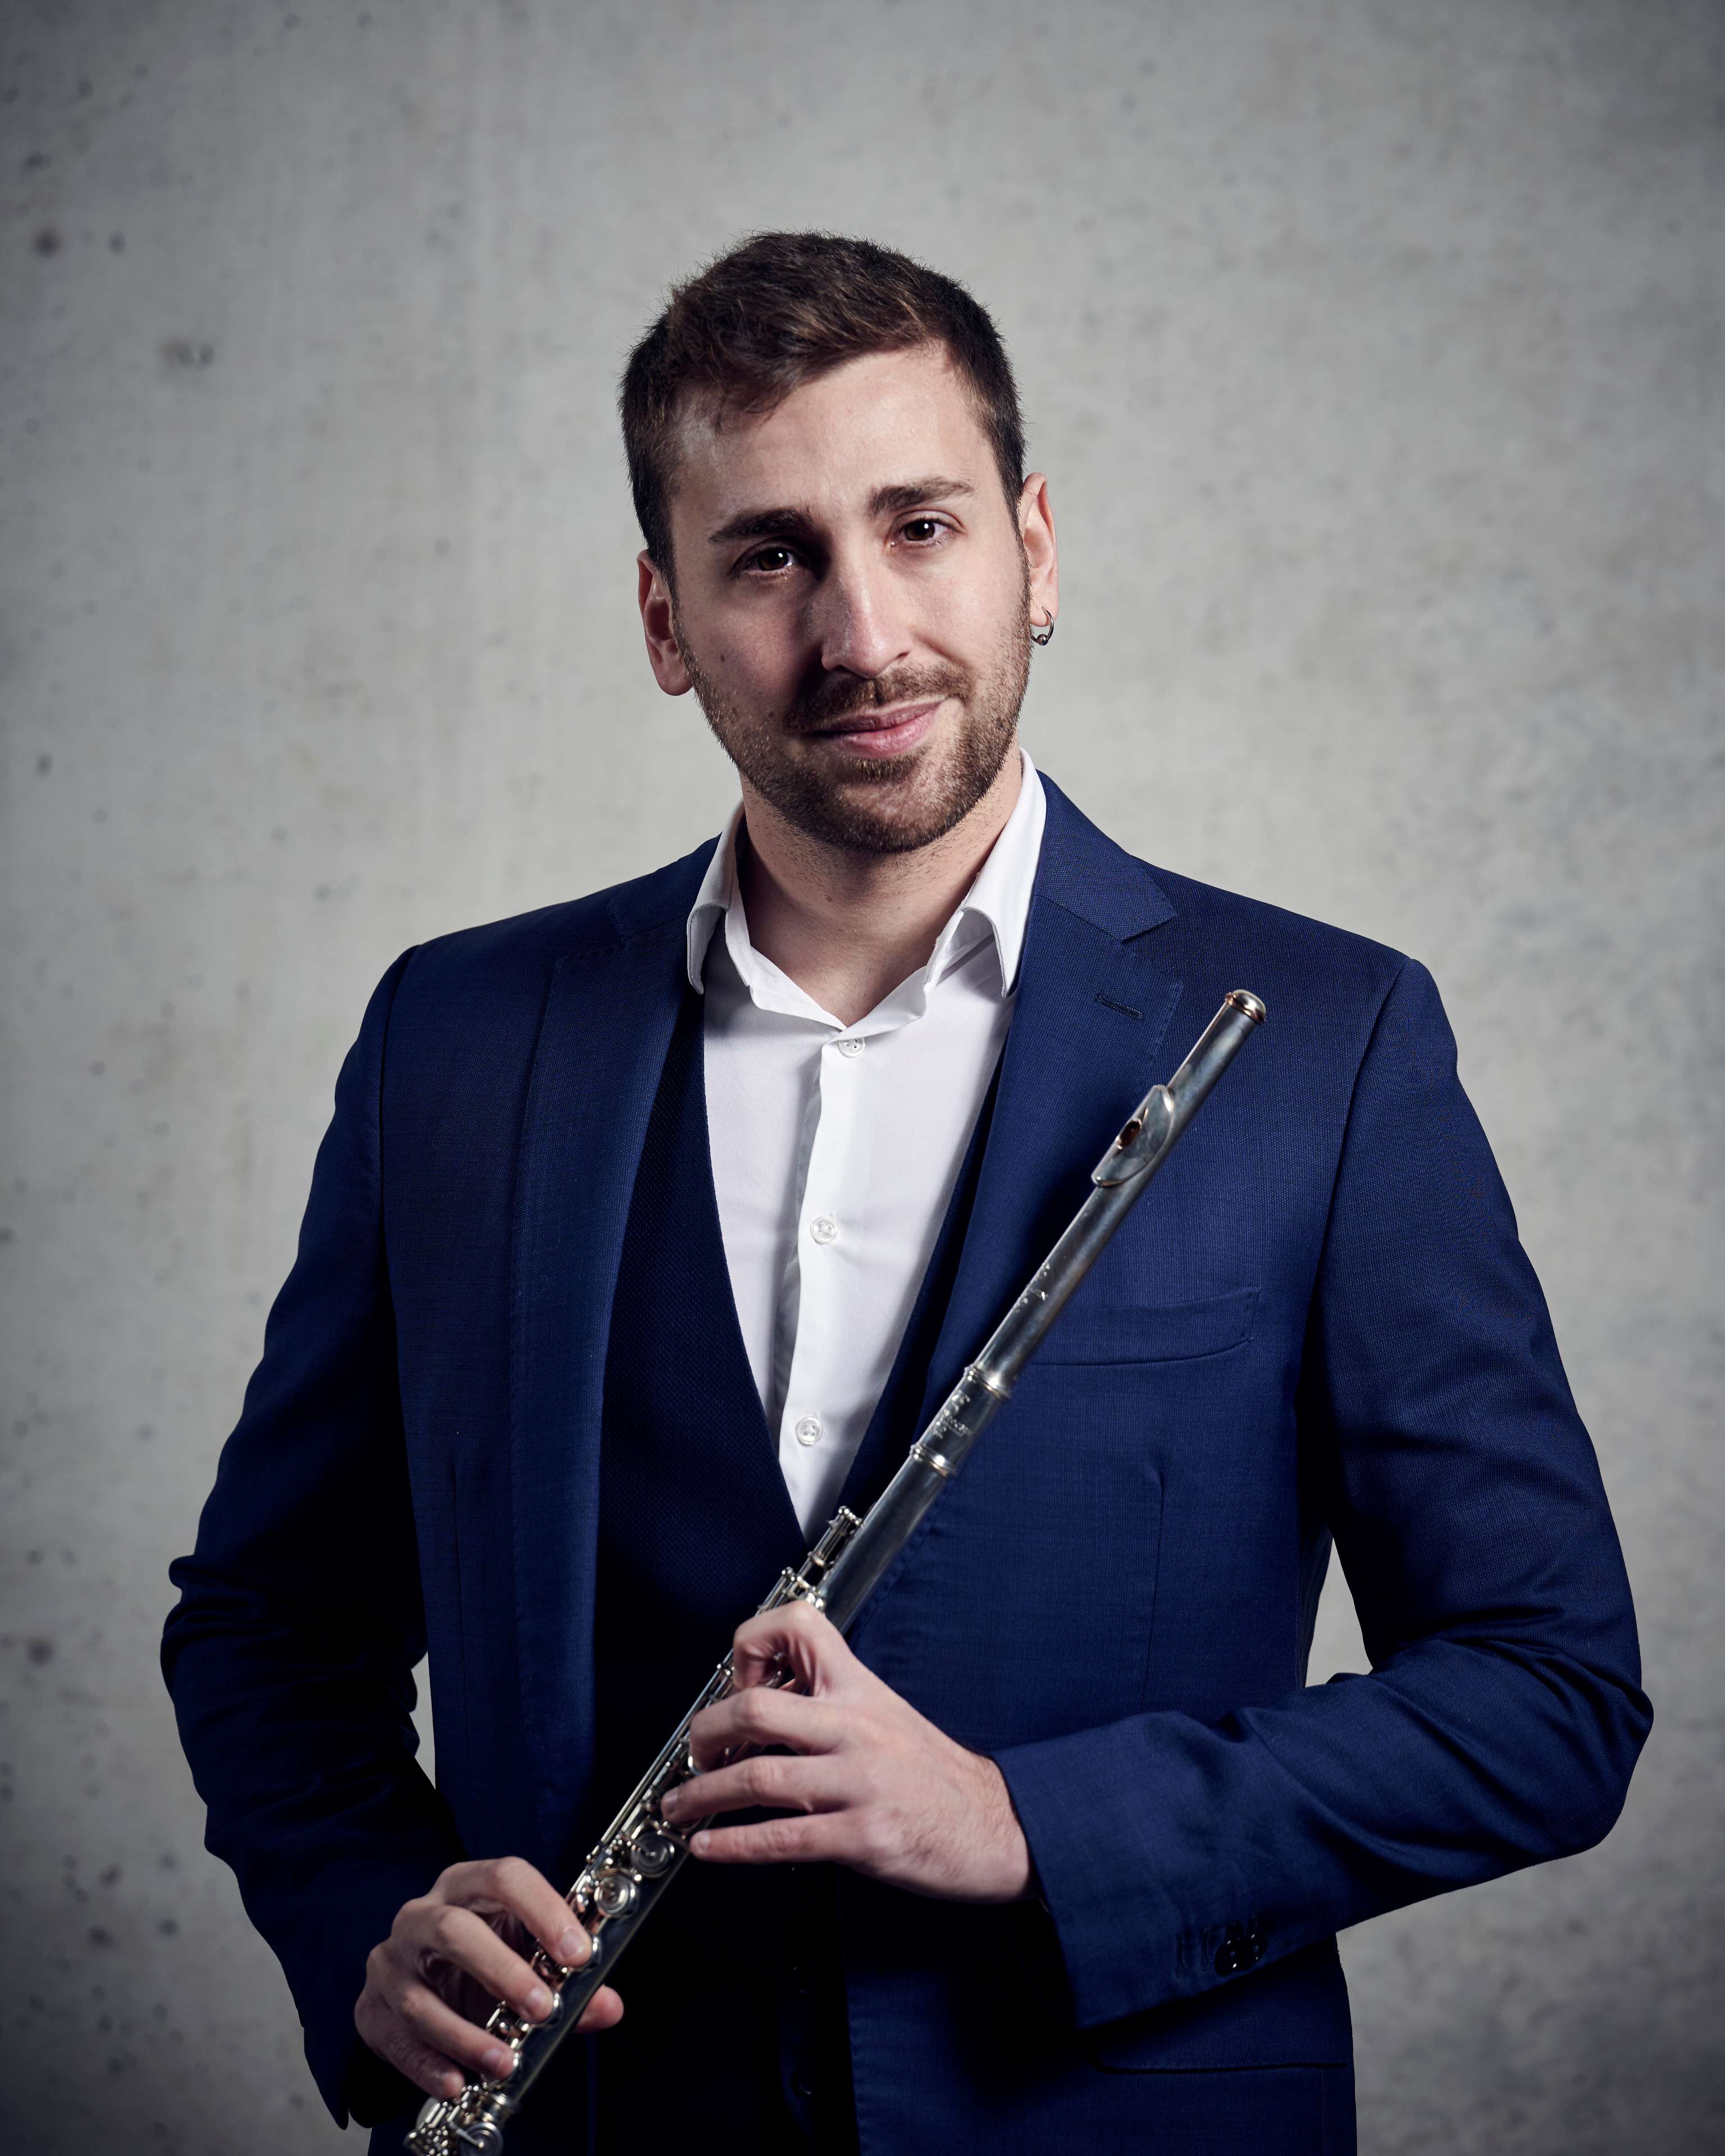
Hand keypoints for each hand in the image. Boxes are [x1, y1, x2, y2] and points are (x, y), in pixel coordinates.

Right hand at [355, 1856, 623, 2101]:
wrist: (417, 1979)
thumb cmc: (481, 1957)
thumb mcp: (524, 1958)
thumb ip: (569, 1984)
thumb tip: (608, 2005)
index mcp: (467, 1885)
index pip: (504, 1876)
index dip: (544, 1911)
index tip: (579, 1953)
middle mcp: (422, 1915)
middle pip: (453, 1930)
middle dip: (502, 1970)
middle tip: (543, 2008)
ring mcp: (390, 1962)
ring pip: (420, 1997)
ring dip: (466, 2035)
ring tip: (506, 2062)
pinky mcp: (370, 2008)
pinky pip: (397, 2040)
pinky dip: (429, 2065)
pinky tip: (458, 2082)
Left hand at [660, 1599, 1031, 1902]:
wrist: (997, 1825)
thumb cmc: (933, 1774)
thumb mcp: (884, 1714)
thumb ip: (828, 1704)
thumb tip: (756, 1709)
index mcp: (860, 1688)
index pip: (798, 1626)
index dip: (752, 1647)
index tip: (735, 1684)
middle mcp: (856, 1727)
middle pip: (756, 1709)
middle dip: (704, 1736)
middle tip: (692, 1757)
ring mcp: (858, 1782)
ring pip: (758, 1779)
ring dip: (702, 1798)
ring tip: (679, 1810)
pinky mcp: (862, 1837)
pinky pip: (781, 1839)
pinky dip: (732, 1846)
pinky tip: (709, 1850)